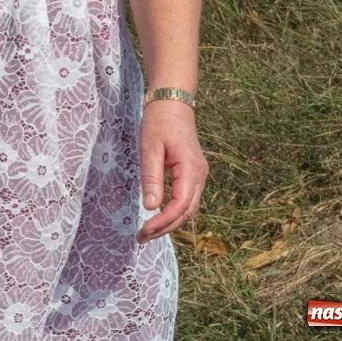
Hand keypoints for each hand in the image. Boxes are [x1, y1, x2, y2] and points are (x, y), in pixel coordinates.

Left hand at [136, 100, 207, 242]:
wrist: (173, 103)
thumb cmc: (159, 122)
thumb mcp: (149, 148)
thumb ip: (151, 177)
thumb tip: (151, 206)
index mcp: (190, 169)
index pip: (180, 206)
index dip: (163, 222)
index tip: (144, 230)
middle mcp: (200, 176)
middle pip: (186, 213)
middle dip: (165, 228)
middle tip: (141, 237)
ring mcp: (199, 175)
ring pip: (188, 208)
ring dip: (170, 223)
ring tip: (147, 232)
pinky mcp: (193, 173)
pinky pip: (186, 199)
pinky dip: (174, 212)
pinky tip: (158, 217)